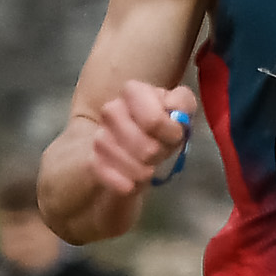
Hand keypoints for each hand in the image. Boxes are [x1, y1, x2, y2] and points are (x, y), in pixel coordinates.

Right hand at [80, 79, 198, 199]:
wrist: (139, 142)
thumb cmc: (164, 121)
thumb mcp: (181, 106)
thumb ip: (182, 103)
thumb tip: (174, 112)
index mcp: (133, 91)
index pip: (154, 121)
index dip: (171, 133)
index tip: (175, 135)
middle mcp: (111, 110)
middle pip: (146, 148)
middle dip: (159, 154)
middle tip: (161, 152)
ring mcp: (99, 135)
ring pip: (130, 164)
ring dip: (145, 172)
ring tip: (149, 166)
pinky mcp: (92, 159)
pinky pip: (106, 176)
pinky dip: (123, 184)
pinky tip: (132, 184)